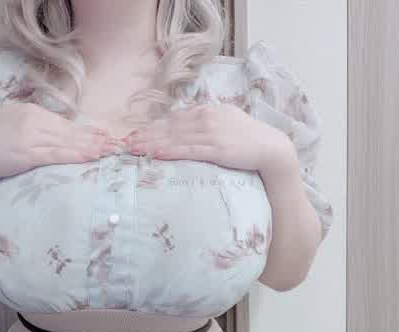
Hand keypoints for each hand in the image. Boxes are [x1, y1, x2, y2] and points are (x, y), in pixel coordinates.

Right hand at [0, 102, 117, 182]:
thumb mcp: (13, 124)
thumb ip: (35, 126)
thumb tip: (56, 133)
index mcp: (32, 112)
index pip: (66, 123)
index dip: (88, 131)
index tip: (107, 135)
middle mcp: (34, 120)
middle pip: (72, 132)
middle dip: (97, 139)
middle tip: (119, 144)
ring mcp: (31, 136)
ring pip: (68, 142)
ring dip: (92, 147)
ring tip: (111, 151)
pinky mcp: (27, 153)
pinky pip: (57, 154)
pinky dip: (76, 155)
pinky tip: (91, 157)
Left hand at [122, 103, 296, 173]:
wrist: (272, 149)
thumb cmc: (249, 140)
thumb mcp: (228, 123)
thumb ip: (208, 122)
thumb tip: (189, 126)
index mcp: (208, 111)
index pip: (175, 118)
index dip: (154, 126)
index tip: (137, 133)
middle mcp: (207, 118)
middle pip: (170, 127)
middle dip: (146, 135)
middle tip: (126, 143)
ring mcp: (211, 133)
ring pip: (175, 138)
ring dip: (152, 143)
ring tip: (134, 150)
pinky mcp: (216, 149)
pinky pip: (187, 150)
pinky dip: (170, 151)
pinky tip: (156, 154)